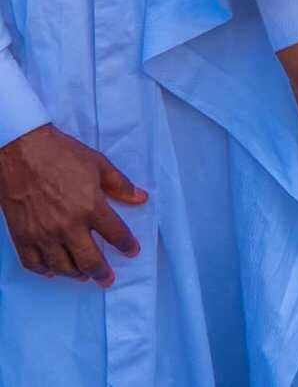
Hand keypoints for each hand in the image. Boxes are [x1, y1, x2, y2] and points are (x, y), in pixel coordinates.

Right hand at [0, 124, 144, 285]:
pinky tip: (53, 271)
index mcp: (90, 207)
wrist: (21, 152)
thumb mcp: (98, 164)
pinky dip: (45, 271)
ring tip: (84, 276)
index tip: (132, 251)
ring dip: (76, 274)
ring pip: (62, 266)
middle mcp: (68, 226)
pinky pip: (33, 263)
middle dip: (102, 273)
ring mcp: (43, 234)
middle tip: (107, 280)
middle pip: (89, 260)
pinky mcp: (22, 236)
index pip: (115, 234)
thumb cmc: (61, 155)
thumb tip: (140, 198)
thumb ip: (120, 185)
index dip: (127, 245)